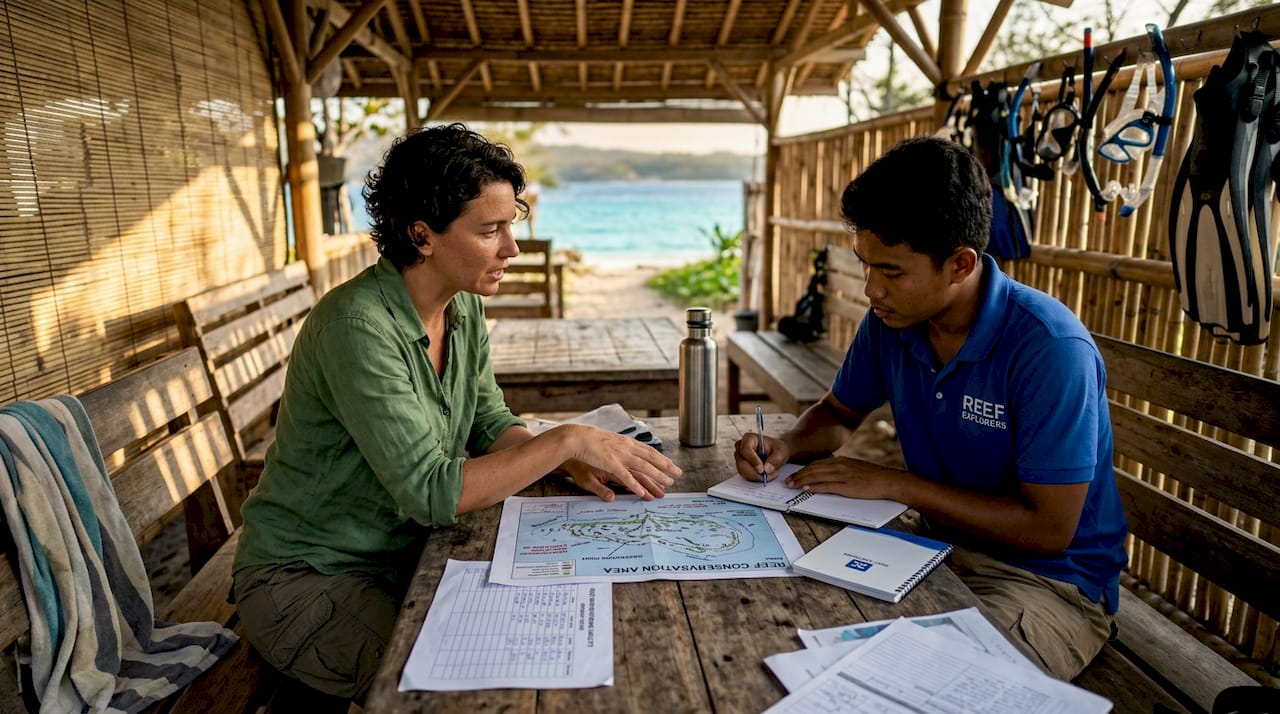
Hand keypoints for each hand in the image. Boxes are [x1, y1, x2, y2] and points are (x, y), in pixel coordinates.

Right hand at [560, 425, 680, 500]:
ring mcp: (620, 455)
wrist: (574, 438)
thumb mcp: (606, 448)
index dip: (660, 458)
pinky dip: (634, 484)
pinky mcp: (611, 464)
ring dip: (656, 476)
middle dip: (666, 466)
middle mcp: (626, 448)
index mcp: (625, 443)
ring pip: (643, 467)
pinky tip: (642, 492)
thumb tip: (626, 456)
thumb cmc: (588, 443)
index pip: (648, 451)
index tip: (671, 464)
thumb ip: (617, 455)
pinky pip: (625, 476)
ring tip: (667, 485)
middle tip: (678, 474)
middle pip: (650, 458)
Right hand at [733, 433, 789, 481]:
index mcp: (749, 438)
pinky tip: (765, 476)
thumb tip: (767, 469)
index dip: (753, 460)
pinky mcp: (741, 466)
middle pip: (742, 462)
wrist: (777, 453)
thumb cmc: (778, 449)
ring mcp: (740, 457)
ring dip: (756, 476)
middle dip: (754, 472)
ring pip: (742, 470)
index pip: (746, 450)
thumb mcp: (781, 453)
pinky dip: (755, 478)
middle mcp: (741, 447)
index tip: (762, 470)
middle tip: (767, 477)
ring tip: (770, 475)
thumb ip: (775, 460)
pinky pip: (745, 475)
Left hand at [784, 456, 903, 500]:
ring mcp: (842, 475)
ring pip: (816, 476)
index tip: (795, 475)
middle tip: (788, 481)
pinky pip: (826, 486)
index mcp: (840, 460)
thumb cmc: (872, 476)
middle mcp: (839, 465)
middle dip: (799, 475)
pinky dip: (814, 487)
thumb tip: (829, 473)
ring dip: (802, 481)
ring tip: (792, 485)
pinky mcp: (845, 486)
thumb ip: (841, 469)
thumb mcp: (854, 467)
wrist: (886, 480)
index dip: (803, 470)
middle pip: (813, 469)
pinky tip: (806, 489)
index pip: (816, 464)